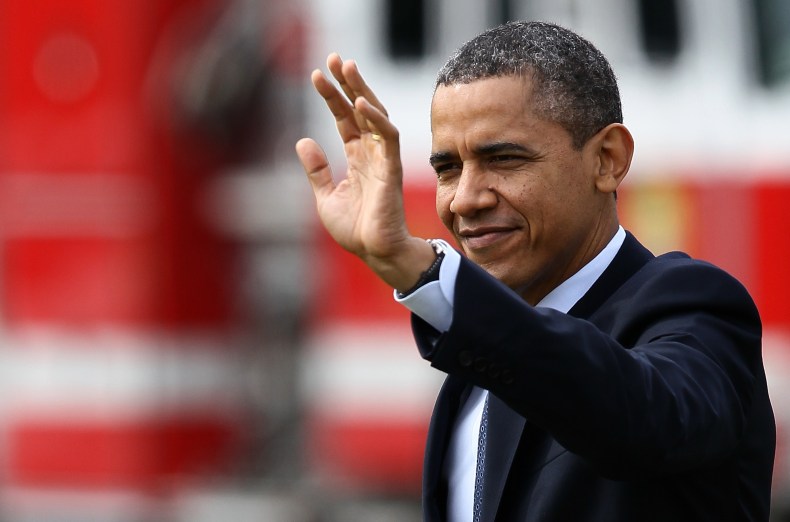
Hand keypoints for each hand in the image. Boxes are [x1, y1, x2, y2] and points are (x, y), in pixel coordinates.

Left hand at [296, 53, 434, 290]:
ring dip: (362, 90)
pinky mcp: (391, 169)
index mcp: (357, 159)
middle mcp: (371, 154)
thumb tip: (303, 141)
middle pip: (360, 110)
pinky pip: (387, 137)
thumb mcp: (326, 197)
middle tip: (333, 59)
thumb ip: (317, 170)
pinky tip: (360, 103)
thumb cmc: (355, 230)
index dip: (332, 98)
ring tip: (346, 68)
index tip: (316, 75)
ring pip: (376, 115)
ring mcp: (383, 159)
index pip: (344, 120)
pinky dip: (376, 119)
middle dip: (348, 84)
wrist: (374, 252)